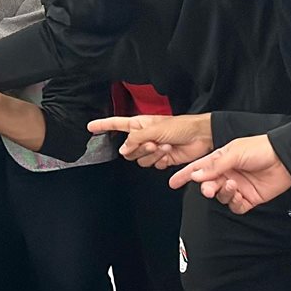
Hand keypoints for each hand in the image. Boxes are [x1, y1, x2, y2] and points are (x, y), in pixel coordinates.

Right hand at [89, 112, 213, 168]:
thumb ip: (135, 139)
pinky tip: (169, 154)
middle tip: (152, 143)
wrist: (200, 137)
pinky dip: (160, 161)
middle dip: (139, 149)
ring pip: (139, 160)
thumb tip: (123, 150)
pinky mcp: (161, 159)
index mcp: (139, 125)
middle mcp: (143, 137)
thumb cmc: (180, 126)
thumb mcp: (154, 128)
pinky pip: (152, 166)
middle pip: (127, 150)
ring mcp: (152, 149)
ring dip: (152, 155)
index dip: (102, 126)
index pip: (115, 124)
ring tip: (165, 147)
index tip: (90, 127)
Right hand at [168, 134, 290, 210]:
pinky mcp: (249, 198)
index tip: (173, 182)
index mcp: (220, 160)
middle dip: (206, 187)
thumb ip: (215, 165)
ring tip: (231, 186)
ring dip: (222, 193)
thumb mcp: (234, 152)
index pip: (198, 169)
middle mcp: (227, 174)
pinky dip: (233, 202)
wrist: (285, 157)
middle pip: (208, 185)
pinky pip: (235, 206)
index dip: (185, 175)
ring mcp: (238, 187)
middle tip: (208, 188)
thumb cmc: (260, 149)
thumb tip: (196, 175)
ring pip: (221, 197)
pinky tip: (238, 194)